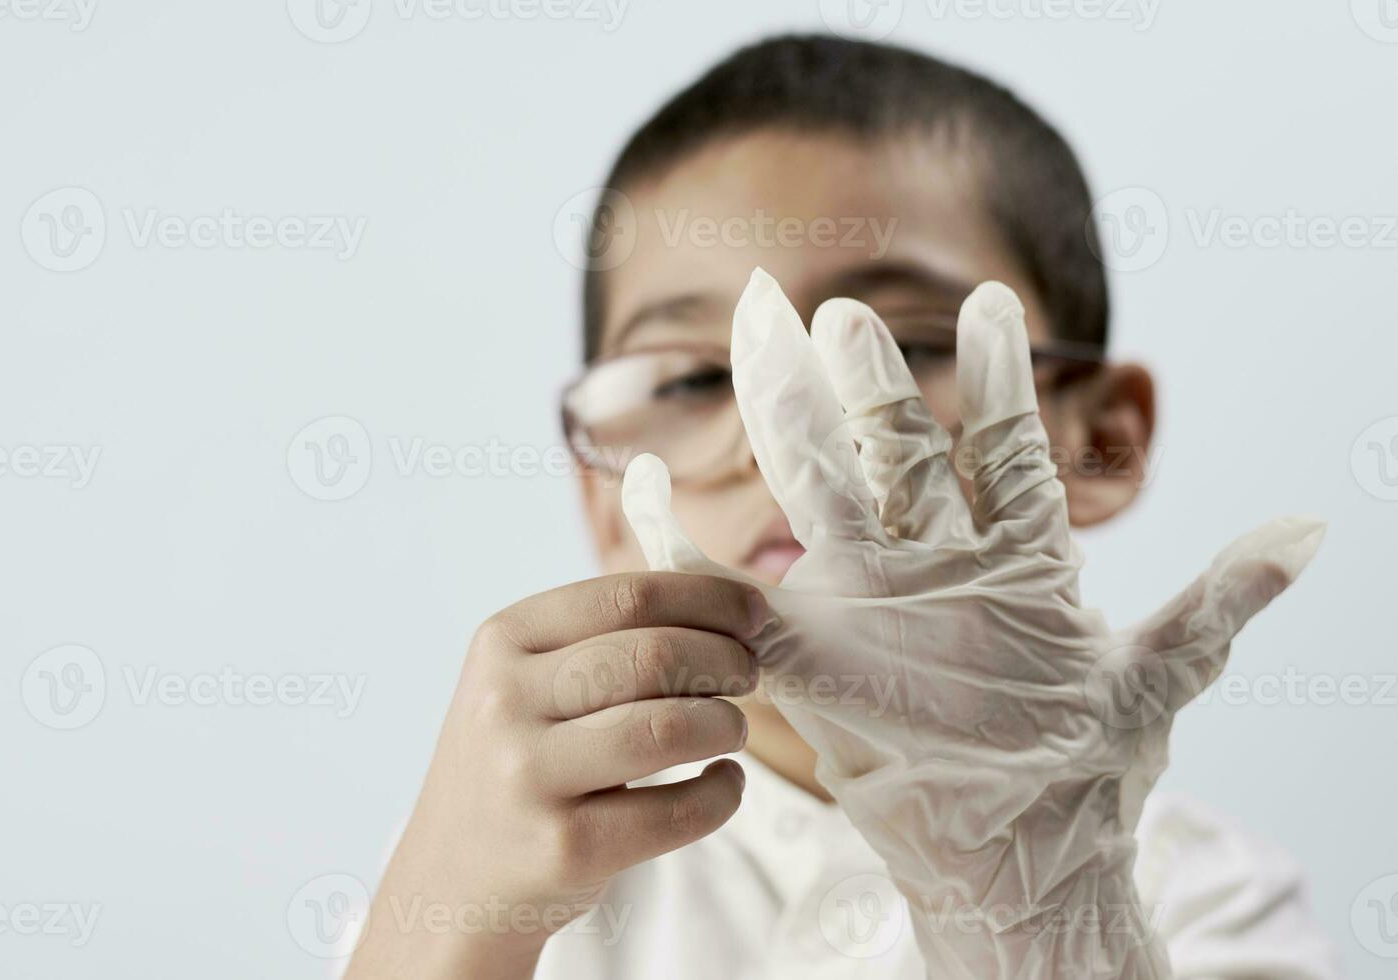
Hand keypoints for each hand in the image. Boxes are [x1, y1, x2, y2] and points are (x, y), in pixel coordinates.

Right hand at [347, 572, 765, 978]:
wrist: (453, 878)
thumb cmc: (519, 761)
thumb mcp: (526, 681)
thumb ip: (604, 638)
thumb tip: (731, 607)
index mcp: (503, 640)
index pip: (626, 597)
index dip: (708, 599)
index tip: (753, 612)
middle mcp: (505, 702)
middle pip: (654, 656)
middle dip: (725, 660)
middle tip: (748, 673)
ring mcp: (530, 777)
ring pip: (668, 728)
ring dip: (726, 723)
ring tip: (731, 728)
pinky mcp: (564, 849)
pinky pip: (676, 811)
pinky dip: (722, 793)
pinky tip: (722, 783)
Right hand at [620, 269, 1324, 979]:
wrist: (1020, 856)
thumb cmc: (1089, 769)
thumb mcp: (1158, 678)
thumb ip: (1221, 600)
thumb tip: (1315, 524)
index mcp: (1013, 558)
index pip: (1002, 445)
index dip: (994, 375)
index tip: (991, 300)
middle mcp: (933, 566)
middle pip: (890, 447)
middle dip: (867, 374)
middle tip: (837, 302)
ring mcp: (867, 603)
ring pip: (821, 489)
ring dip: (794, 412)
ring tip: (772, 331)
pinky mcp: (809, 659)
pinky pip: (735, 592)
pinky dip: (680, 542)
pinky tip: (640, 485)